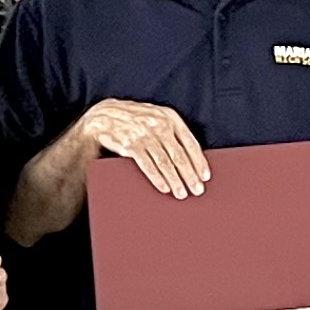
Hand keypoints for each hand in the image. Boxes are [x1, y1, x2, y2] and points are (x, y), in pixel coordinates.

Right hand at [77, 99, 209, 198]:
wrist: (104, 115)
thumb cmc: (136, 119)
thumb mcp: (157, 117)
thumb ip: (173, 132)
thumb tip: (192, 157)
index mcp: (170, 117)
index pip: (190, 142)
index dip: (199, 161)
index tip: (205, 176)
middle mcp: (159, 125)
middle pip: (179, 155)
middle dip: (190, 175)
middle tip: (197, 190)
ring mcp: (144, 135)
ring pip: (165, 162)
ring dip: (175, 180)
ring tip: (182, 193)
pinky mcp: (131, 145)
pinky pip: (147, 165)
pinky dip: (157, 178)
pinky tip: (164, 188)